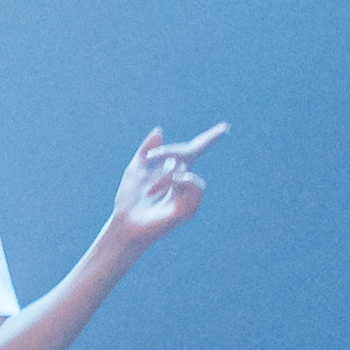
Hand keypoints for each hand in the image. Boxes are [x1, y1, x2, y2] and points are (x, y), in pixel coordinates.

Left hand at [111, 122, 228, 251]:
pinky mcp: (189, 209)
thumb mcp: (135, 169)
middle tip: (151, 157)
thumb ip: (147, 151)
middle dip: (168, 152)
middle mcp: (183, 181)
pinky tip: (167, 190)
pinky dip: (179, 182)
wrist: (125, 222)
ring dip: (165, 176)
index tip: (225, 127)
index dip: (209, 139)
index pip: (194, 151)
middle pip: (187, 154)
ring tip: (150, 189)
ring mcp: (188, 195)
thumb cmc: (129, 199)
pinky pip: (194, 185)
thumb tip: (159, 130)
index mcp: (172, 171)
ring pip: (185, 170)